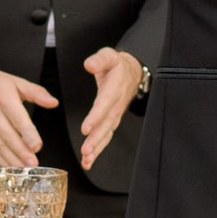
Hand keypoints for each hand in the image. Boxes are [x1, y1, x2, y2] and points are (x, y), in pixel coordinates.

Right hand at [0, 63, 54, 169]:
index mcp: (4, 99)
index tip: (37, 146)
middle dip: (21, 152)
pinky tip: (10, 167)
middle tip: (33, 162)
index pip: (18, 120)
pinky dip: (1, 160)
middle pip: (8, 136)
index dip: (28, 134)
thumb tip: (53, 102)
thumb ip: (37, 93)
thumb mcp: (16, 82)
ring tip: (24, 169)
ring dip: (12, 159)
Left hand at [78, 46, 146, 170]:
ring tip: (87, 160)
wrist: (131, 73)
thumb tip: (89, 64)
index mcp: (114, 89)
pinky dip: (97, 150)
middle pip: (106, 125)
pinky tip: (88, 161)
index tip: (86, 128)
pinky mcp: (112, 122)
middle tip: (86, 151)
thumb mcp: (108, 56)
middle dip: (96, 139)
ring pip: (106, 134)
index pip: (104, 104)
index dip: (96, 117)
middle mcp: (115, 106)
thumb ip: (99, 60)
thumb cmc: (116, 65)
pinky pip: (105, 137)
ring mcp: (115, 116)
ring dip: (97, 148)